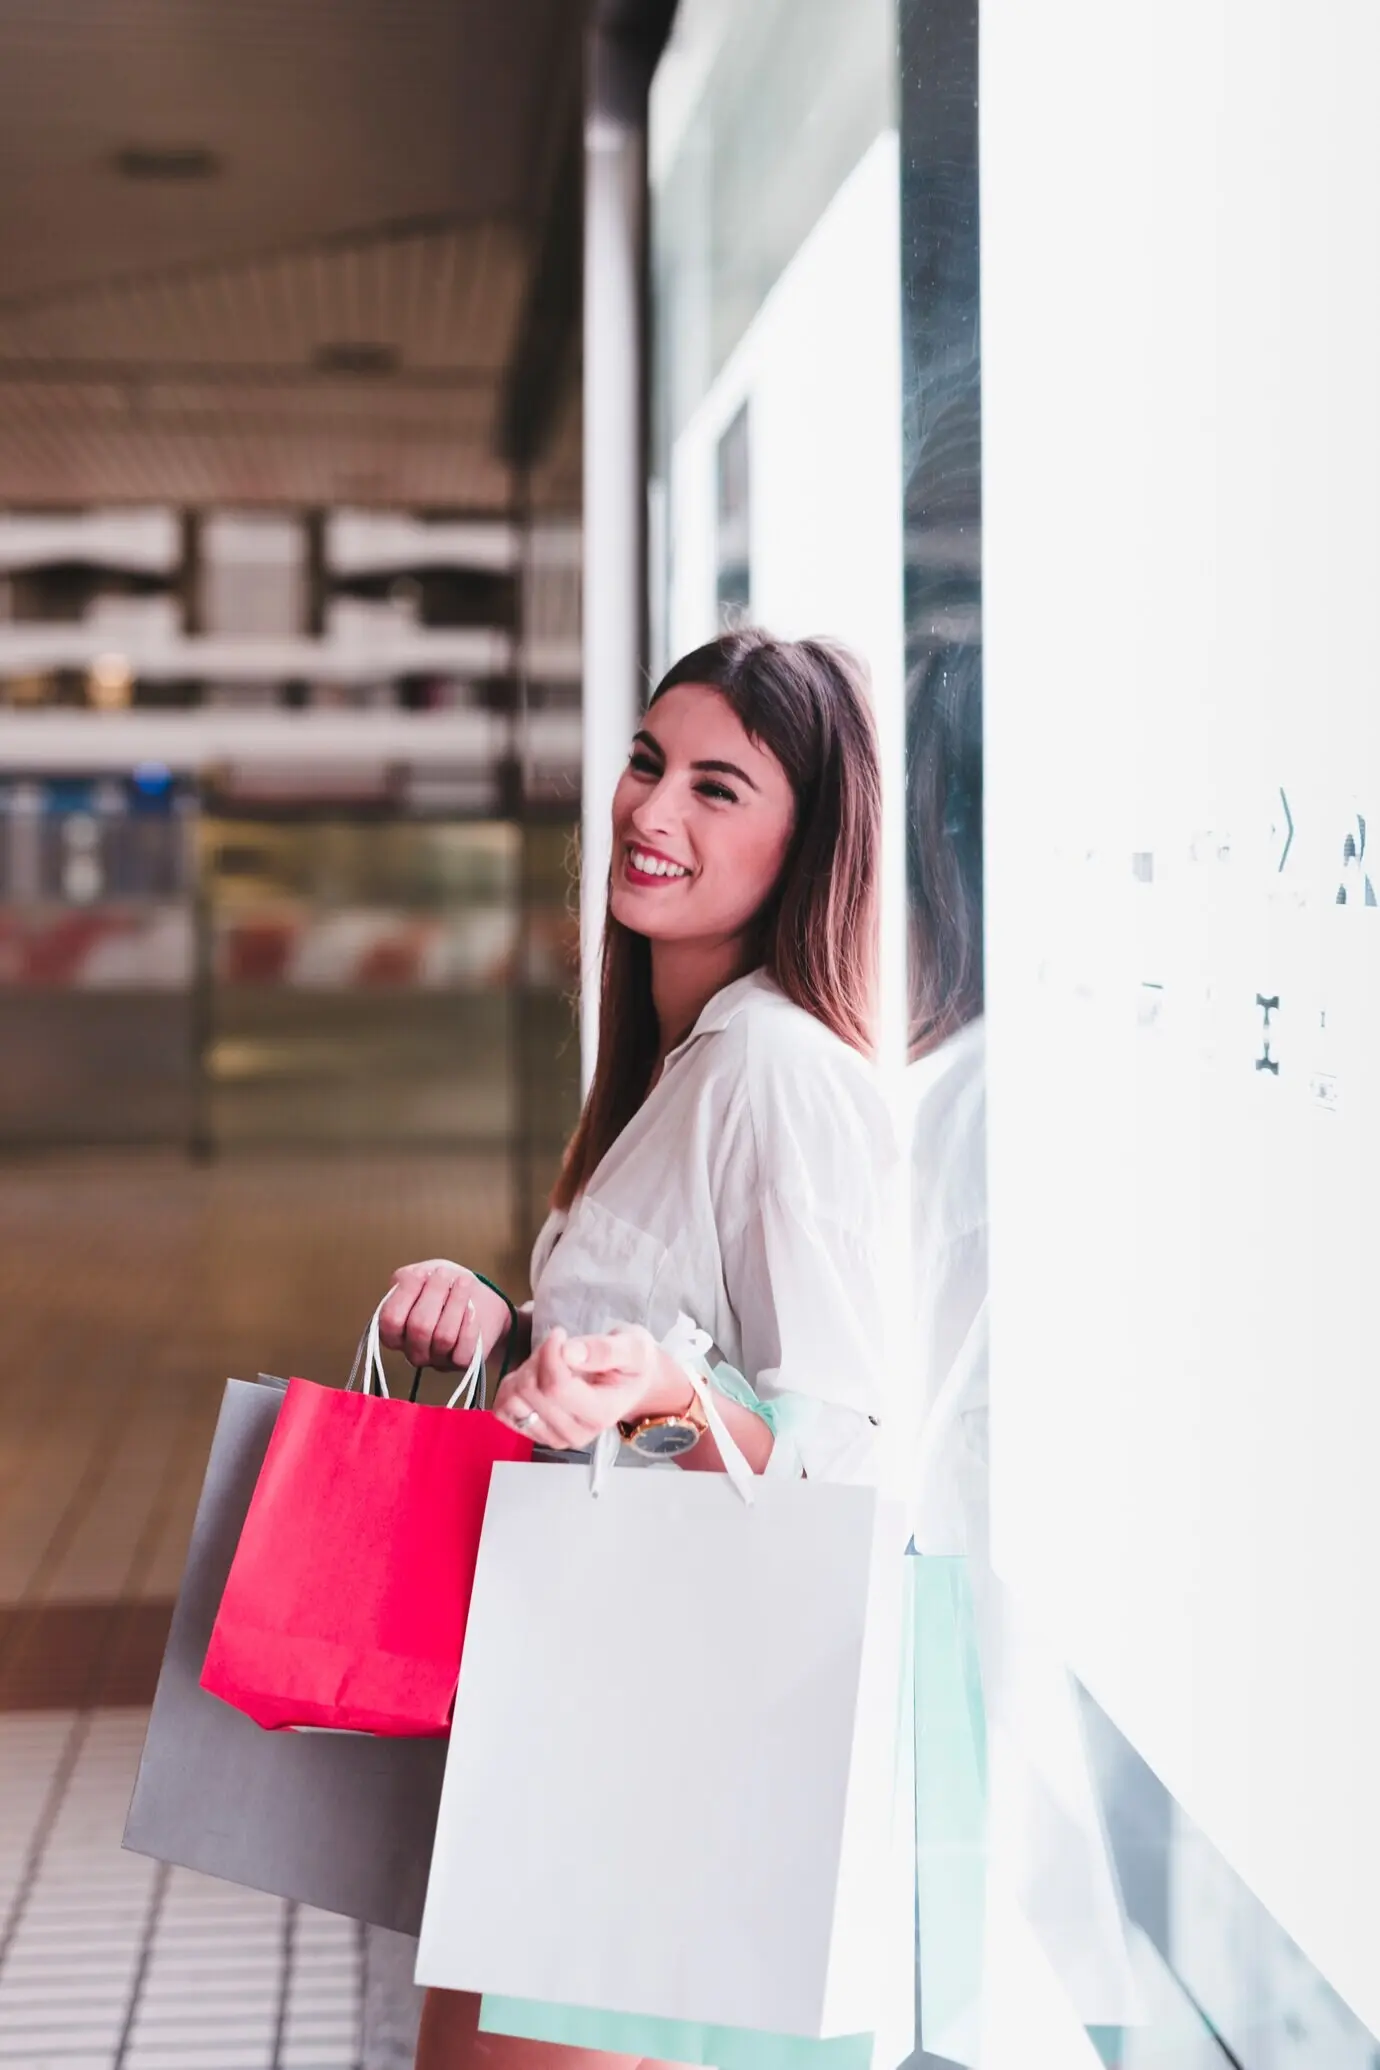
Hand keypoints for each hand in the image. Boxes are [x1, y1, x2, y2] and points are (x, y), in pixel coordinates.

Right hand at [378, 1260, 510, 1373]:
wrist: (475, 1297)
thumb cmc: (443, 1286)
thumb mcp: (419, 1275)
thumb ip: (407, 1279)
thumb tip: (411, 1280)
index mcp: (394, 1331)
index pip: (390, 1321)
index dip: (406, 1294)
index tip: (422, 1273)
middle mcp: (412, 1350)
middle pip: (419, 1327)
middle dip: (434, 1294)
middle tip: (444, 1274)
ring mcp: (436, 1359)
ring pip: (443, 1337)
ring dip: (456, 1304)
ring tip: (463, 1282)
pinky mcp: (460, 1363)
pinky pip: (463, 1351)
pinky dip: (469, 1325)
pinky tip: (472, 1308)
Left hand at [492, 1325, 688, 1448]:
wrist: (631, 1384)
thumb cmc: (632, 1363)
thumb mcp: (632, 1347)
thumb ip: (604, 1350)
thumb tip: (569, 1353)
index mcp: (601, 1414)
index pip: (557, 1387)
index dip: (550, 1353)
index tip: (560, 1334)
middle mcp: (575, 1434)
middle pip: (531, 1391)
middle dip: (539, 1358)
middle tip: (558, 1347)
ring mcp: (552, 1437)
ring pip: (513, 1400)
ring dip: (524, 1372)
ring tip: (547, 1361)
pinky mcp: (534, 1433)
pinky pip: (503, 1409)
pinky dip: (511, 1386)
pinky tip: (533, 1375)